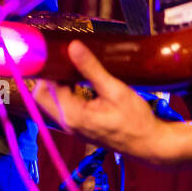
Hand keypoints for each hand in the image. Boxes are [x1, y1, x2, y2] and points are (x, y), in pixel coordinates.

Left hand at [33, 40, 186, 165]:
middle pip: (42, 96)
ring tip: (74, 67)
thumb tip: (73, 46)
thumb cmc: (136, 119)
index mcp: (72, 114)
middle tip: (66, 59)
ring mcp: (72, 128)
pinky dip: (65, 93)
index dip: (49, 69)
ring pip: (51, 102)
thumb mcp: (115, 90)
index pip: (45, 87)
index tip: (58, 52)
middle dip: (50, 76)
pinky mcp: (78, 128)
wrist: (149, 144)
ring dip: (57, 84)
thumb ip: (91, 69)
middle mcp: (66, 123)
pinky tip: (80, 81)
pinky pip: (62, 107)